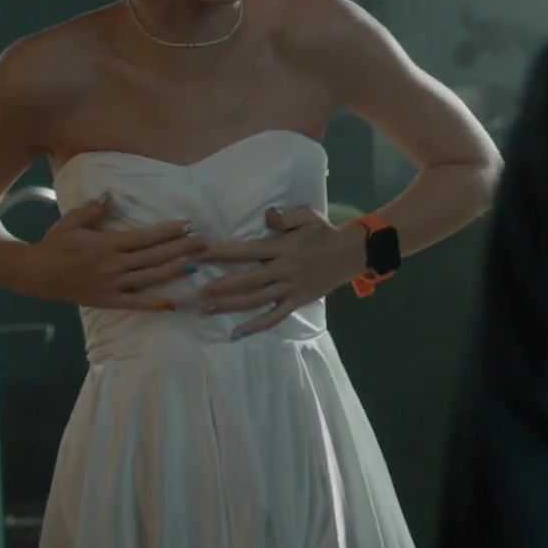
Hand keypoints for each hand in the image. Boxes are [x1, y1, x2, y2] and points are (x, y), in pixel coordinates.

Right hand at [28, 192, 207, 309]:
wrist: (37, 275)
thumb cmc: (56, 245)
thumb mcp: (71, 222)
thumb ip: (93, 210)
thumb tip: (111, 196)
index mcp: (108, 244)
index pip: (145, 237)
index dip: (168, 231)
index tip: (188, 225)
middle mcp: (115, 265)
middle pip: (154, 256)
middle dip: (181, 248)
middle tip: (205, 243)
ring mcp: (113, 285)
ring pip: (150, 278)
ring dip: (174, 271)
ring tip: (196, 264)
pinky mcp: (109, 301)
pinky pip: (135, 304)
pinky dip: (155, 304)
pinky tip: (173, 303)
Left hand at [196, 206, 365, 337]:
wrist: (351, 253)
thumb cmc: (325, 233)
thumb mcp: (307, 217)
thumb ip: (285, 218)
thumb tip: (267, 216)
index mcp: (282, 247)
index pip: (246, 251)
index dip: (222, 254)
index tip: (200, 256)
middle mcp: (284, 269)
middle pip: (247, 280)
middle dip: (219, 286)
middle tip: (195, 292)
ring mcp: (290, 288)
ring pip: (256, 300)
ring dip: (230, 305)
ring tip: (207, 308)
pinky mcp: (297, 301)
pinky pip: (275, 316)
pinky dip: (257, 325)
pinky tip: (238, 331)